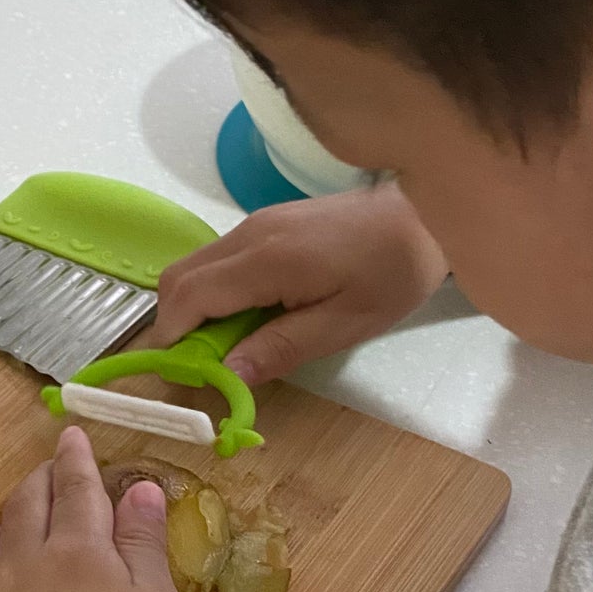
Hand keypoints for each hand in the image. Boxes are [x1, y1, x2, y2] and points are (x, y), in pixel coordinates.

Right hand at [148, 185, 447, 383]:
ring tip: (227, 347)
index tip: (180, 375)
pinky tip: (246, 318)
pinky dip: (214, 293)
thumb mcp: (342, 325)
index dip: (172, 338)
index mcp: (266, 260)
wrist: (420, 216)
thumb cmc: (390, 274)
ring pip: (194, 267)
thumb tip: (227, 374)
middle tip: (201, 366)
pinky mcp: (265, 224)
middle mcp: (249, 235)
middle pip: (178, 279)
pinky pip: (218, 260)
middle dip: (175, 325)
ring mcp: (254, 224)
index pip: (189, 297)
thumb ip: (280, 348)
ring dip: (195, 310)